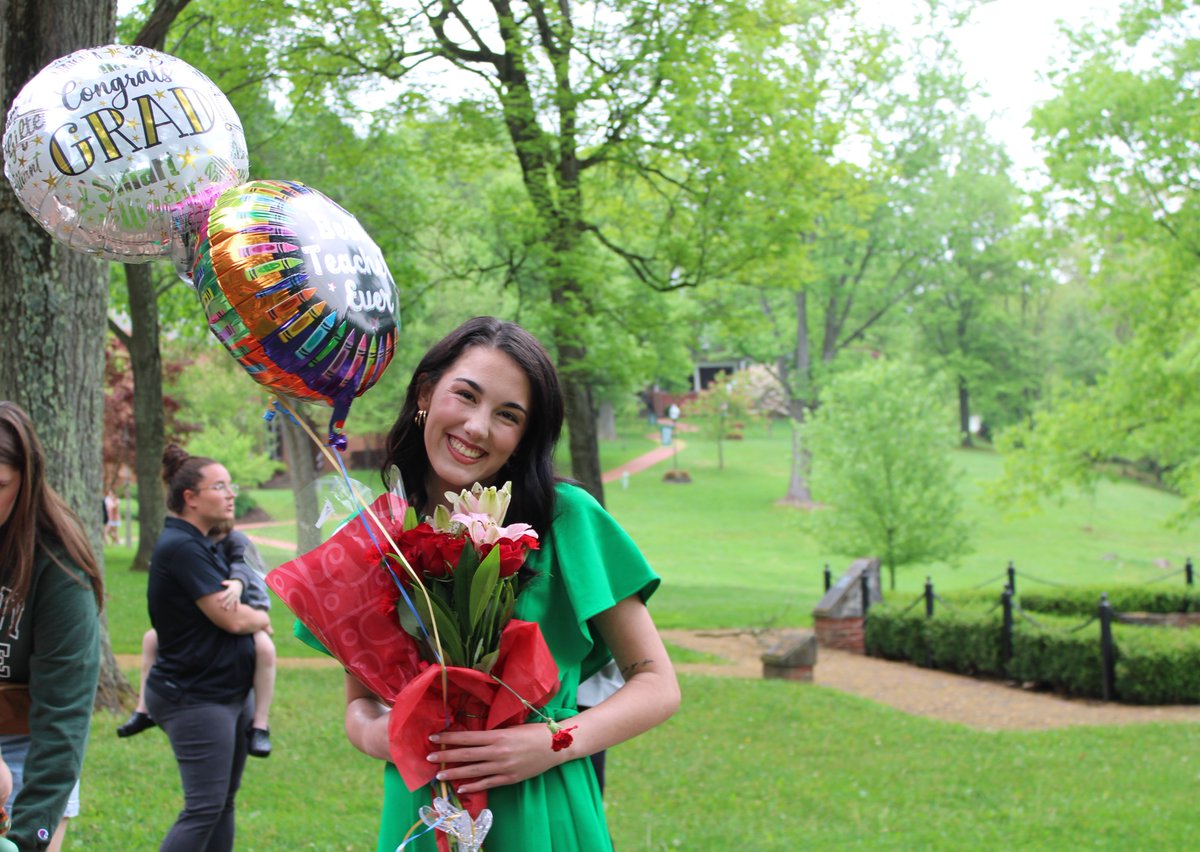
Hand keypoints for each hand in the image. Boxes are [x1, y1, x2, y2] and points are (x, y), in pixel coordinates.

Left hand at [219, 578, 244, 609]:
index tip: (218, 599)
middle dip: (225, 602)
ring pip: (232, 601)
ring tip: (226, 609)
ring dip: (229, 605)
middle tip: (221, 606)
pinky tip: (236, 611)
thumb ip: (226, 582)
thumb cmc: (233, 583)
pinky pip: (237, 603)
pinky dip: (237, 606)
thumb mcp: (230, 582)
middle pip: (229, 598)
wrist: (240, 584)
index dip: (222, 596)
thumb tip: (221, 583)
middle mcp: (234, 593)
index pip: (226, 593)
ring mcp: (236, 596)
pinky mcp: (238, 598)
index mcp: (231, 589)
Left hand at [425, 723, 565, 794]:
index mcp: (498, 736)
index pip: (467, 737)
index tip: (433, 738)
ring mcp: (503, 767)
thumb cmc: (533, 732)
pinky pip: (487, 783)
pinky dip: (473, 786)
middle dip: (445, 756)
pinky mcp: (509, 779)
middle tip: (428, 757)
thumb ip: (493, 734)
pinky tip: (461, 788)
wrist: (556, 746)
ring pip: (473, 771)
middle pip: (466, 755)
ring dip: (454, 773)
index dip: (449, 738)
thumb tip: (474, 736)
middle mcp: (498, 752)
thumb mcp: (511, 728)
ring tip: (439, 775)